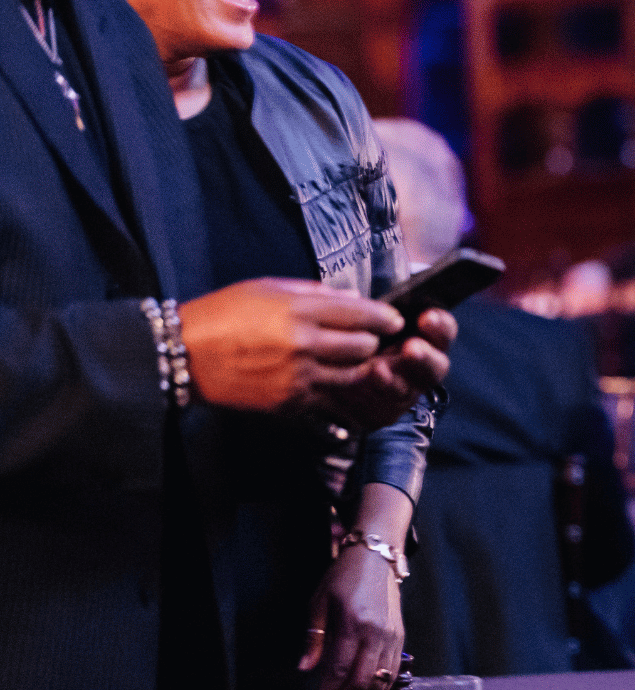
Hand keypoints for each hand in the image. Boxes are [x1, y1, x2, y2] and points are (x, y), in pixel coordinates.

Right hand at [179, 278, 398, 414]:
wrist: (184, 355)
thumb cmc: (224, 313)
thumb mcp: (268, 288)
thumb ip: (315, 293)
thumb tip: (353, 300)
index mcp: (298, 310)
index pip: (360, 313)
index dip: (385, 317)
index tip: (394, 319)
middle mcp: (303, 344)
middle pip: (363, 346)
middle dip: (374, 342)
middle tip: (376, 339)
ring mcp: (297, 376)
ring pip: (353, 374)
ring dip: (361, 367)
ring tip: (362, 360)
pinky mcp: (289, 402)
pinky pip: (329, 396)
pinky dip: (337, 387)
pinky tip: (336, 378)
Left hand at [300, 539, 403, 689]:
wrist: (378, 556)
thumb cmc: (345, 576)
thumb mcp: (319, 602)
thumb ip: (314, 637)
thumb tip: (305, 668)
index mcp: (354, 623)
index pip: (340, 670)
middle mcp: (377, 633)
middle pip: (362, 682)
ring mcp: (392, 636)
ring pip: (380, 681)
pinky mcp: (400, 636)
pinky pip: (392, 672)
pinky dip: (379, 689)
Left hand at [327, 307, 455, 429]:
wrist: (332, 378)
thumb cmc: (354, 341)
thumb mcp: (361, 321)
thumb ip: (365, 312)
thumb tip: (353, 298)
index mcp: (423, 338)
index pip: (443, 330)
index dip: (440, 325)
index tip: (427, 317)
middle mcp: (421, 365)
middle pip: (437, 364)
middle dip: (426, 356)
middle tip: (412, 348)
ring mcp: (407, 389)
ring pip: (415, 385)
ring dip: (400, 376)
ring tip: (382, 367)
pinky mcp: (389, 409)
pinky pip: (389, 403)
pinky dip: (380, 390)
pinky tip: (371, 378)